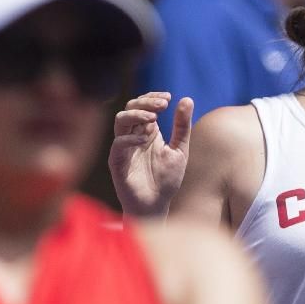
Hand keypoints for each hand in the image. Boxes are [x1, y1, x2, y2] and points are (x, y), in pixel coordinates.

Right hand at [108, 92, 192, 215]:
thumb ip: (182, 126)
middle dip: (146, 102)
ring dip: (136, 114)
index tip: (168, 98)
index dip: (153, 98)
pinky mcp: (117, 162)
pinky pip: (118, 144)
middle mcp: (132, 136)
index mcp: (146, 131)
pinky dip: (131, 137)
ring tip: (154, 118)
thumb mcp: (180, 149)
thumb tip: (187, 99)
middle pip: (130, 108)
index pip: (143, 105)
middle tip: (163, 105)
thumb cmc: (167, 179)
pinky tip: (146, 138)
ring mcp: (123, 148)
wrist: (157, 205)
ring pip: (120, 120)